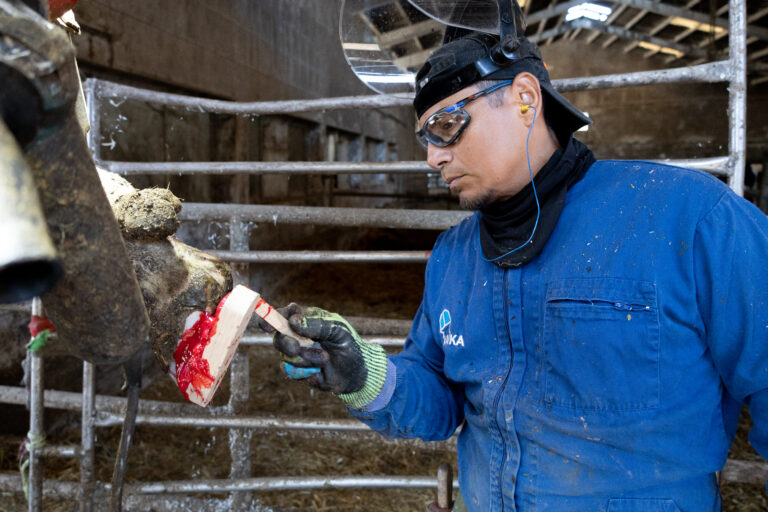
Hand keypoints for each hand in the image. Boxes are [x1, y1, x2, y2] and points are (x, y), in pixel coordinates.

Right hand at [260, 303, 387, 408]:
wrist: (357, 372)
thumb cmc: (348, 343)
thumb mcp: (337, 329)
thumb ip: (316, 324)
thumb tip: (293, 321)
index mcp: (305, 320)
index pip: (283, 315)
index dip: (271, 318)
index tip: (268, 326)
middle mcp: (297, 336)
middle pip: (278, 338)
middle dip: (286, 343)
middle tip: (296, 348)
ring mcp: (296, 354)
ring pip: (285, 357)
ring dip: (305, 359)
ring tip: (325, 358)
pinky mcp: (298, 371)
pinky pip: (291, 372)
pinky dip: (306, 373)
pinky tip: (319, 372)